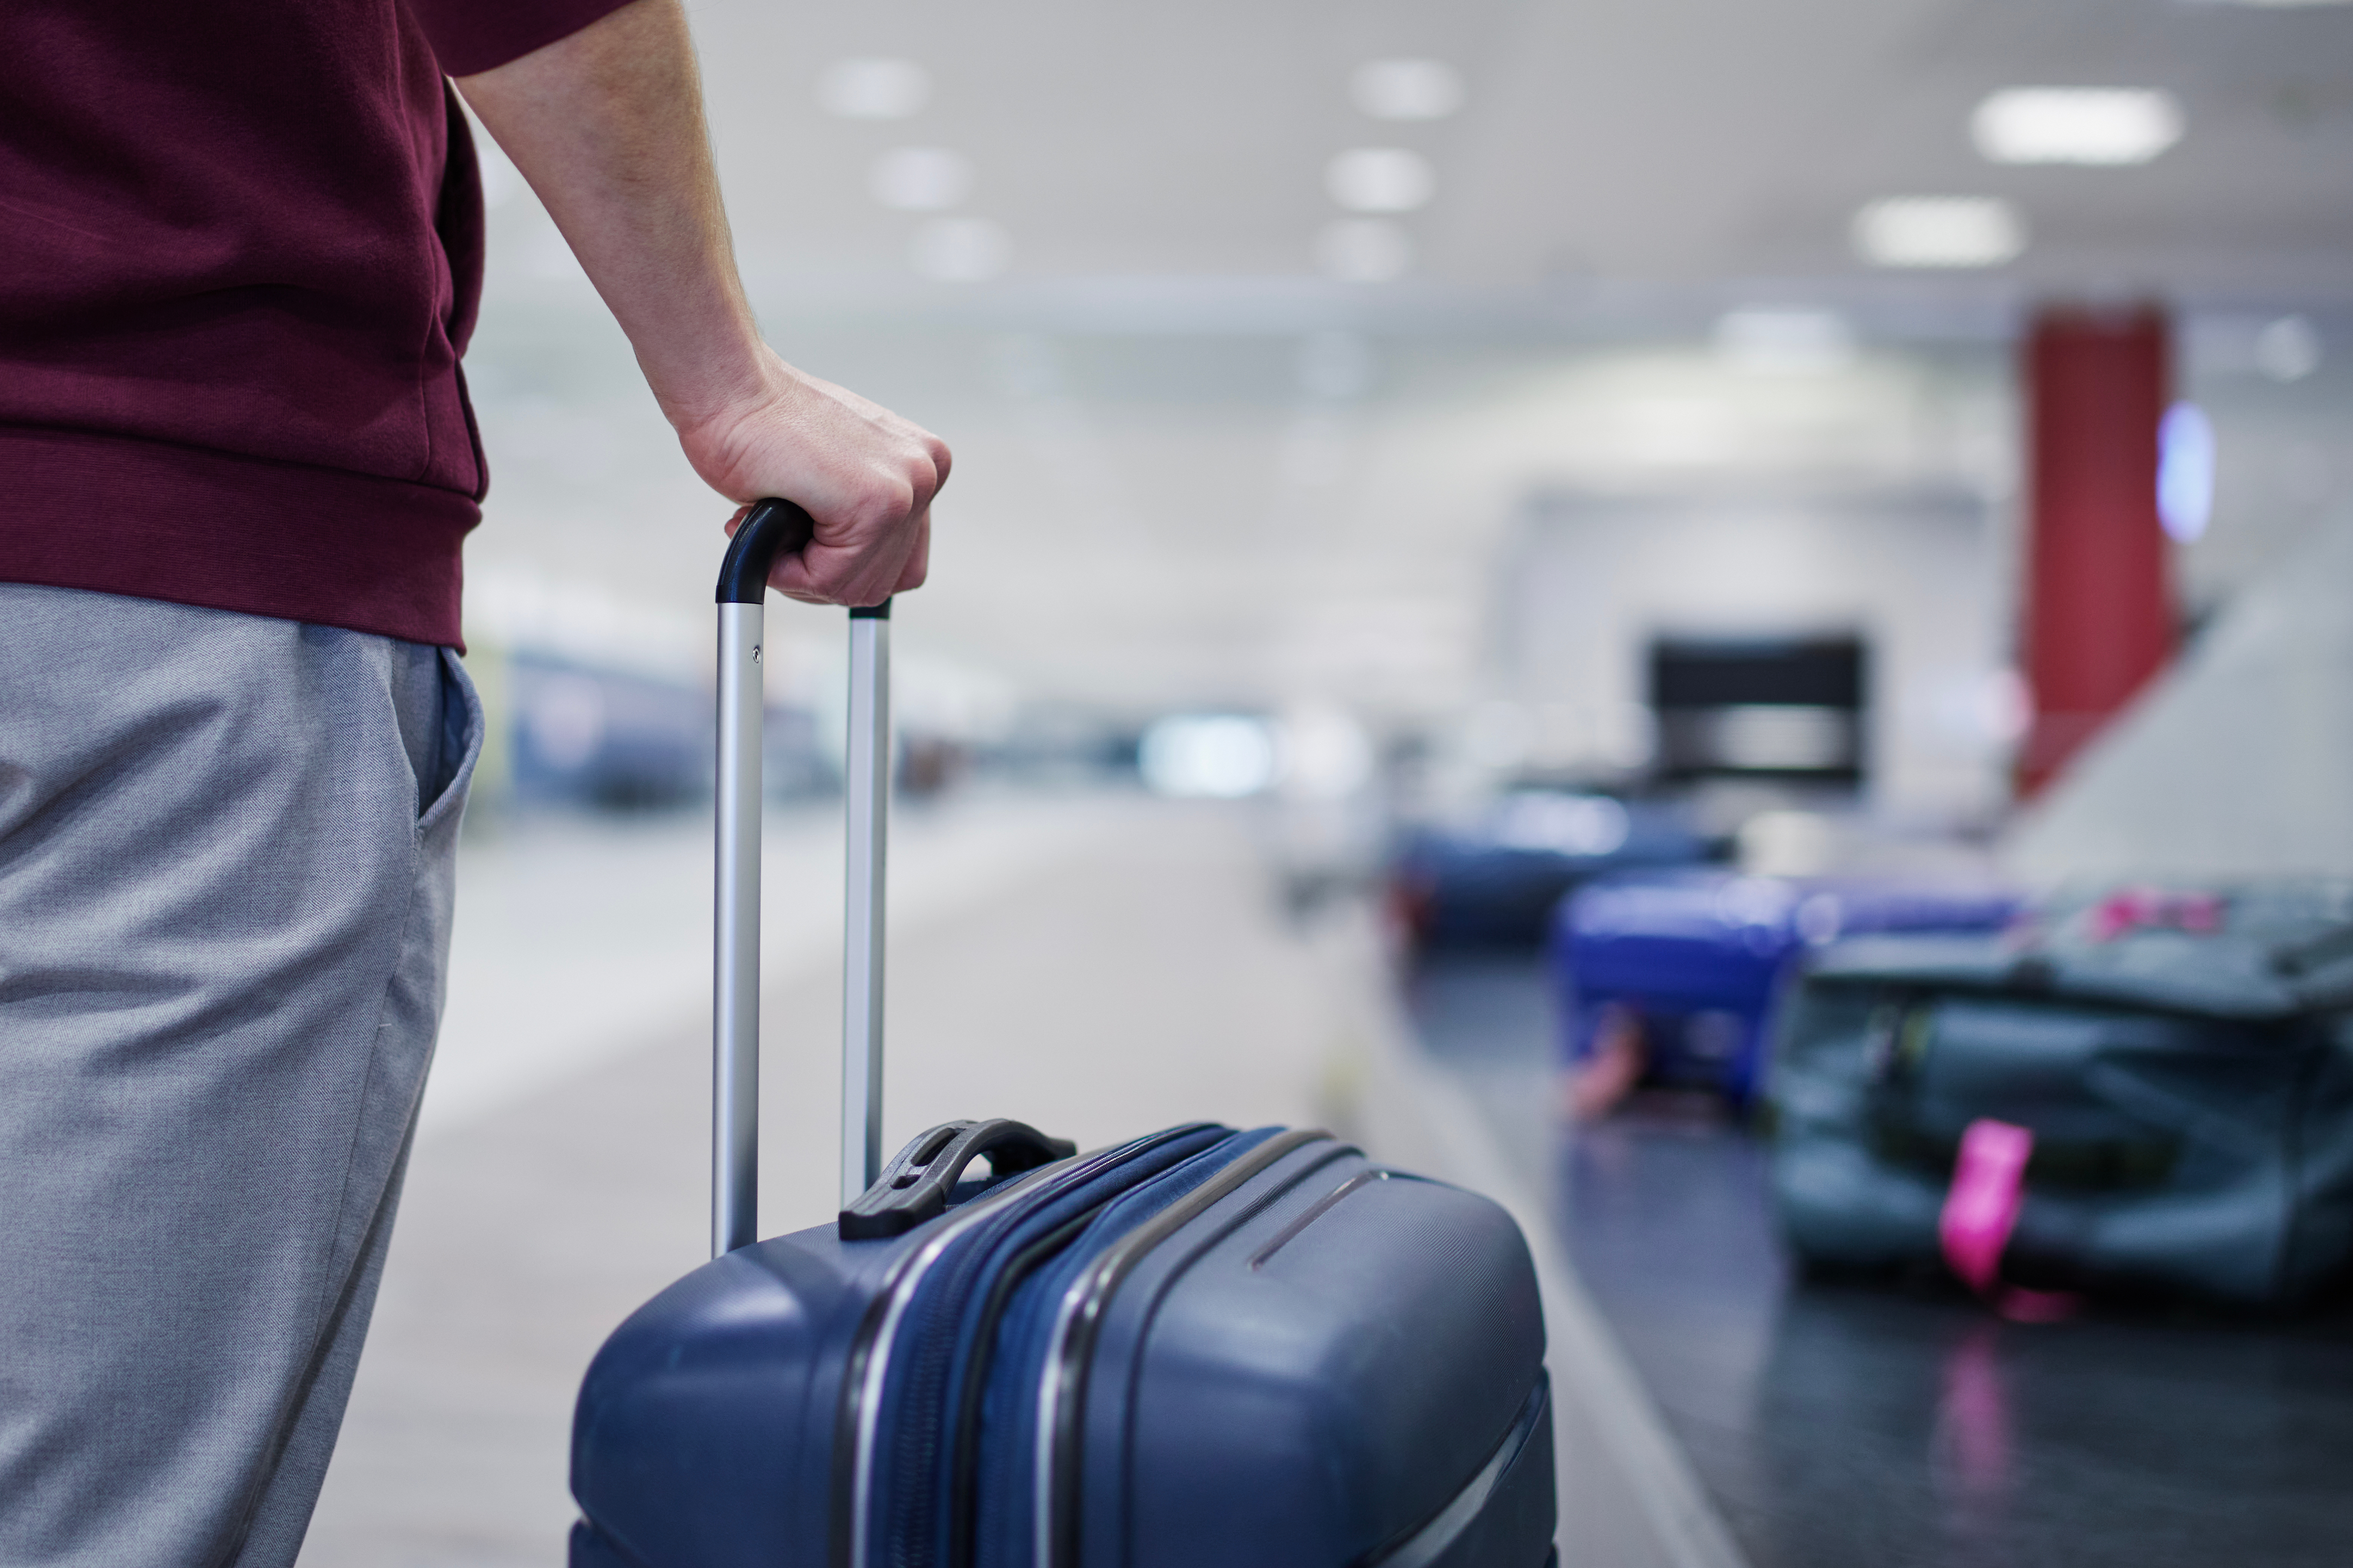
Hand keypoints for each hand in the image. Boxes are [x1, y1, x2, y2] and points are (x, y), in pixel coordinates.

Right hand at [679, 347, 949, 605]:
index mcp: (921, 466)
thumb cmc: (761, 426)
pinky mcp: (876, 502)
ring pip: (857, 586)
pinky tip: (766, 524)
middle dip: (821, 575)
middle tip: (780, 539)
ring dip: (802, 573)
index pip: (900, 563)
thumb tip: (856, 568)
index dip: (842, 569)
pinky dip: (790, 570)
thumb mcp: (833, 477)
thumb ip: (857, 520)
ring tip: (770, 524)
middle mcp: (923, 474)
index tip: (805, 545)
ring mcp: (906, 488)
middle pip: (882, 581)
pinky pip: (833, 579)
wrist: (728, 389)